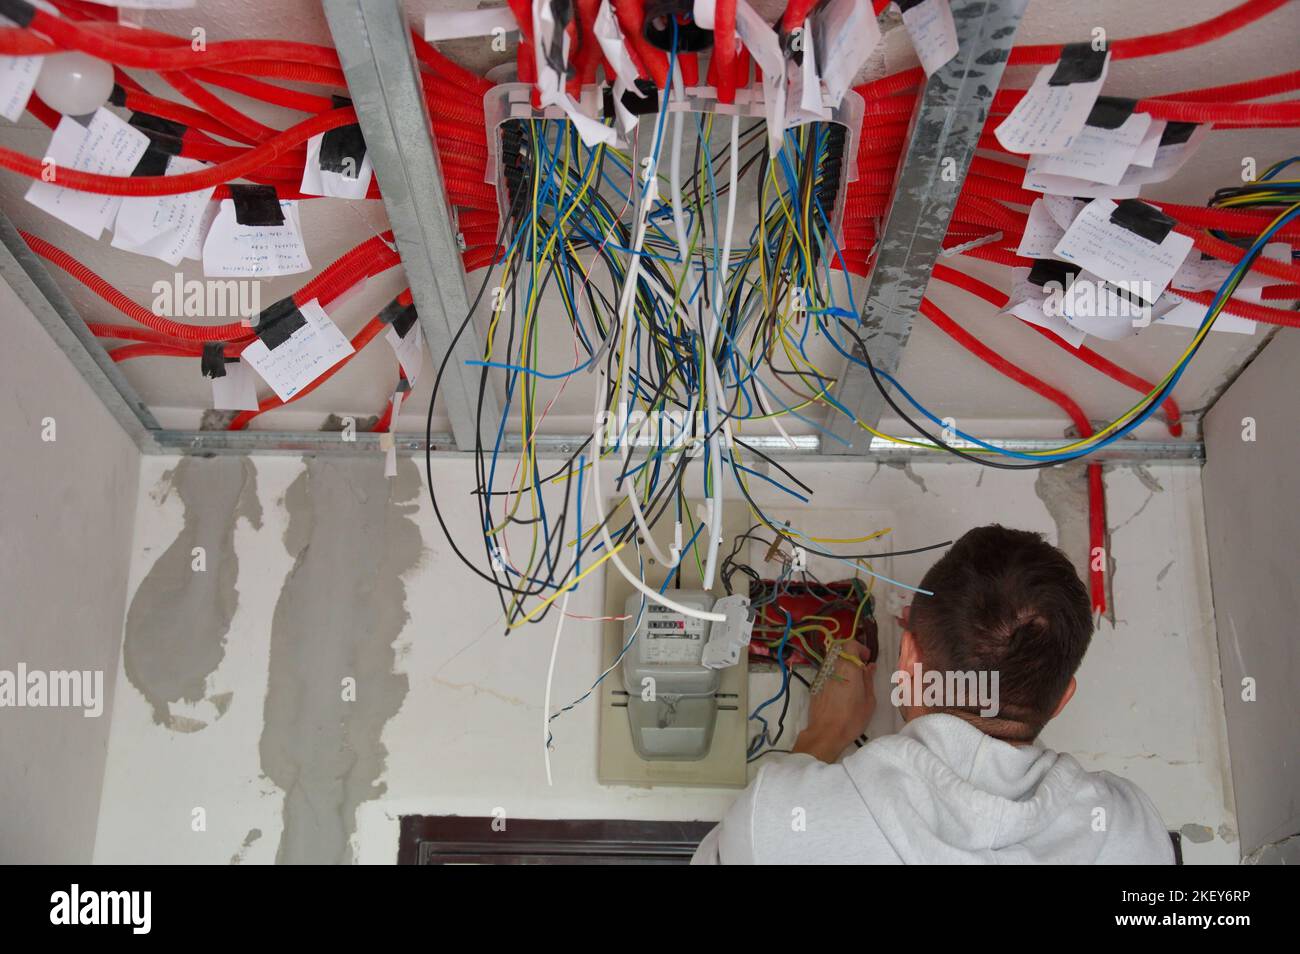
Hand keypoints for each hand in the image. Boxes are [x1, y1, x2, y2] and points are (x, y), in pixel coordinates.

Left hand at [793, 641, 876, 762]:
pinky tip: (841, 689)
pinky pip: (826, 672)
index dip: (860, 648)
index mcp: (848, 669)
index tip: (866, 659)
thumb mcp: (868, 701)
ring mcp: (822, 676)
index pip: (850, 644)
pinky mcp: (816, 685)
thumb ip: (869, 680)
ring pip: (832, 660)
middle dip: (851, 655)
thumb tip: (870, 666)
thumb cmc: (852, 719)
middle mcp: (833, 668)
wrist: (825, 733)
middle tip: (860, 669)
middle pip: (840, 650)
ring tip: (852, 680)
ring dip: (843, 664)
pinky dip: (835, 674)